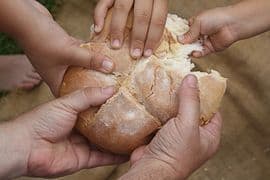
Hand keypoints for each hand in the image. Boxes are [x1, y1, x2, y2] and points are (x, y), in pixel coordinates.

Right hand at [0, 0, 114, 95]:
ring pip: (81, 67)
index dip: (86, 101)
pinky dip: (90, 53)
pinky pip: (80, 54)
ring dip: (94, 66)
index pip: (73, 97)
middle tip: (112, 86)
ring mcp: (61, 61)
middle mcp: (58, 73)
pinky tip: (103, 53)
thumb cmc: (42, 40)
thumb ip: (90, 60)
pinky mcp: (64, 49)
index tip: (103, 101)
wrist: (25, 19)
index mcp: (56, 81)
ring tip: (111, 71)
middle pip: (80, 82)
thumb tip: (111, 67)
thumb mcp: (69, 52)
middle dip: (94, 83)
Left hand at [0, 86, 126, 178]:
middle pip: (104, 127)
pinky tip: (129, 152)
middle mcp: (82, 129)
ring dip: (121, 141)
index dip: (111, 104)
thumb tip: (111, 88)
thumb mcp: (67, 102)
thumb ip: (88, 96)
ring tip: (138, 135)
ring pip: (107, 143)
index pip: (98, 108)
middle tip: (137, 118)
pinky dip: (116, 156)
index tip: (126, 100)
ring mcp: (84, 145)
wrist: (26, 146)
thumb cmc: (42, 121)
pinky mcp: (85, 159)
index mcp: (77, 113)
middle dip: (119, 124)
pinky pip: (104, 158)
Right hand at [94, 0, 167, 57]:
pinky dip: (99, 16)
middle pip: (142, 16)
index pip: (159, 19)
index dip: (154, 38)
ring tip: (116, 46)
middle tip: (134, 54)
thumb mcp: (156, 3)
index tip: (147, 53)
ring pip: (122, 9)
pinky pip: (104, 2)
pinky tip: (98, 29)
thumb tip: (150, 43)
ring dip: (118, 30)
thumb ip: (154, 17)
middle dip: (138, 38)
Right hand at [120, 75, 221, 178]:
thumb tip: (192, 78)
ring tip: (167, 86)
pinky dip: (159, 109)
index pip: (214, 112)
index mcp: (208, 137)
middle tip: (180, 81)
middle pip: (193, 110)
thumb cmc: (175, 152)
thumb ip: (191, 101)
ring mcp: (177, 136)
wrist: (151, 169)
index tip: (199, 82)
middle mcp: (194, 136)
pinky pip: (163, 118)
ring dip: (171, 102)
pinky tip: (156, 98)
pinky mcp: (162, 135)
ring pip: (176, 113)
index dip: (208, 97)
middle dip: (186, 97)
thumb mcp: (187, 124)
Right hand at [178, 7, 237, 57]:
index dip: (179, 36)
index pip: (184, 31)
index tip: (172, 41)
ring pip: (193, 48)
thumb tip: (179, 40)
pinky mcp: (210, 48)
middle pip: (187, 41)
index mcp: (195, 24)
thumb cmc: (217, 18)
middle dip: (183, 45)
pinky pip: (201, 53)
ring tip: (185, 52)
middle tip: (176, 49)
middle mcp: (199, 32)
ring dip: (189, 50)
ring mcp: (204, 41)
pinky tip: (194, 53)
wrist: (233, 24)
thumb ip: (188, 33)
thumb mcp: (198, 23)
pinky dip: (197, 54)